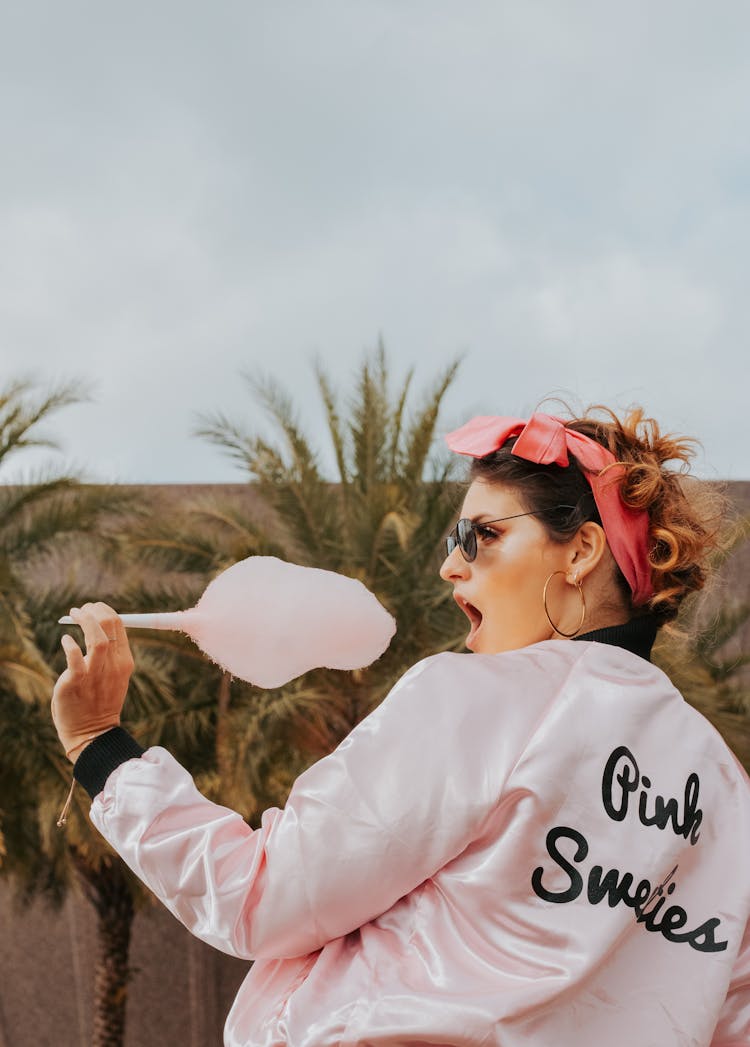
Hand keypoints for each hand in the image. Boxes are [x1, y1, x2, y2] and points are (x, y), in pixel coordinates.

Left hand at [51, 602, 134, 760]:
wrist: (92, 732)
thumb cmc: (100, 700)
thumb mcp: (114, 675)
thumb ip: (110, 654)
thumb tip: (99, 626)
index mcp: (124, 661)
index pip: (120, 625)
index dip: (105, 610)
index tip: (93, 608)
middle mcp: (113, 665)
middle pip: (110, 624)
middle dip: (94, 610)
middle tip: (82, 609)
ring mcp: (95, 673)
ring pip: (96, 636)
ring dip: (84, 619)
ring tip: (74, 614)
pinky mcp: (76, 681)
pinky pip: (74, 656)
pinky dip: (69, 644)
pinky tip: (66, 640)